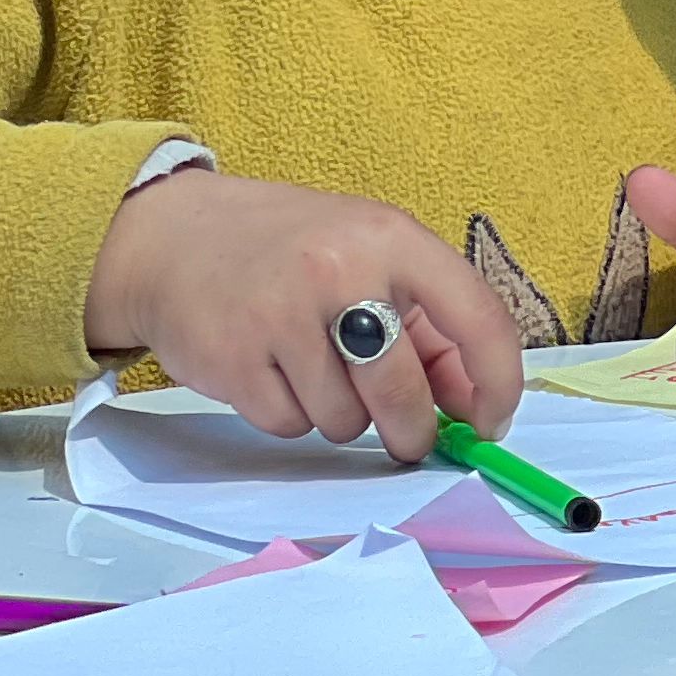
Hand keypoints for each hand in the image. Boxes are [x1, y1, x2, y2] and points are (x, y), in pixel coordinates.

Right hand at [82, 167, 524, 459]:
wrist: (177, 239)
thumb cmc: (296, 253)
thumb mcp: (373, 256)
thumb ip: (429, 323)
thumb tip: (475, 407)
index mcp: (392, 238)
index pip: (478, 317)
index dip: (498, 383)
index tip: (493, 424)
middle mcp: (340, 270)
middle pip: (403, 391)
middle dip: (412, 429)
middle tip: (408, 437)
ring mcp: (281, 314)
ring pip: (343, 420)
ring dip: (340, 415)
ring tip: (316, 370)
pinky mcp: (231, 357)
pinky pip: (289, 425)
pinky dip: (290, 415)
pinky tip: (273, 373)